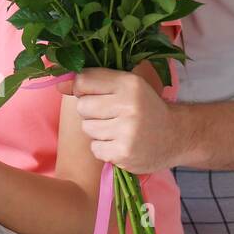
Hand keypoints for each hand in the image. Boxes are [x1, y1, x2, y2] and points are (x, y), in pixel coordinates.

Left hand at [60, 68, 177, 173]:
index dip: (83, 89)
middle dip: (91, 112)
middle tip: (110, 115)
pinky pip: (95, 149)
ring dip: (97, 131)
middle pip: (82, 107)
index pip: (83, 80)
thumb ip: (92, 82)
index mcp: (129, 83)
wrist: (176, 136)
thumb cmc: (145, 107)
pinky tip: (120, 144)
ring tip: (117, 129)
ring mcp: (127, 131)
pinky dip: (103, 148)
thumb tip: (58, 84)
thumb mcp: (125, 86)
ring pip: (87, 128)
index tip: (94, 94)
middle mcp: (128, 105)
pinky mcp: (124, 153)